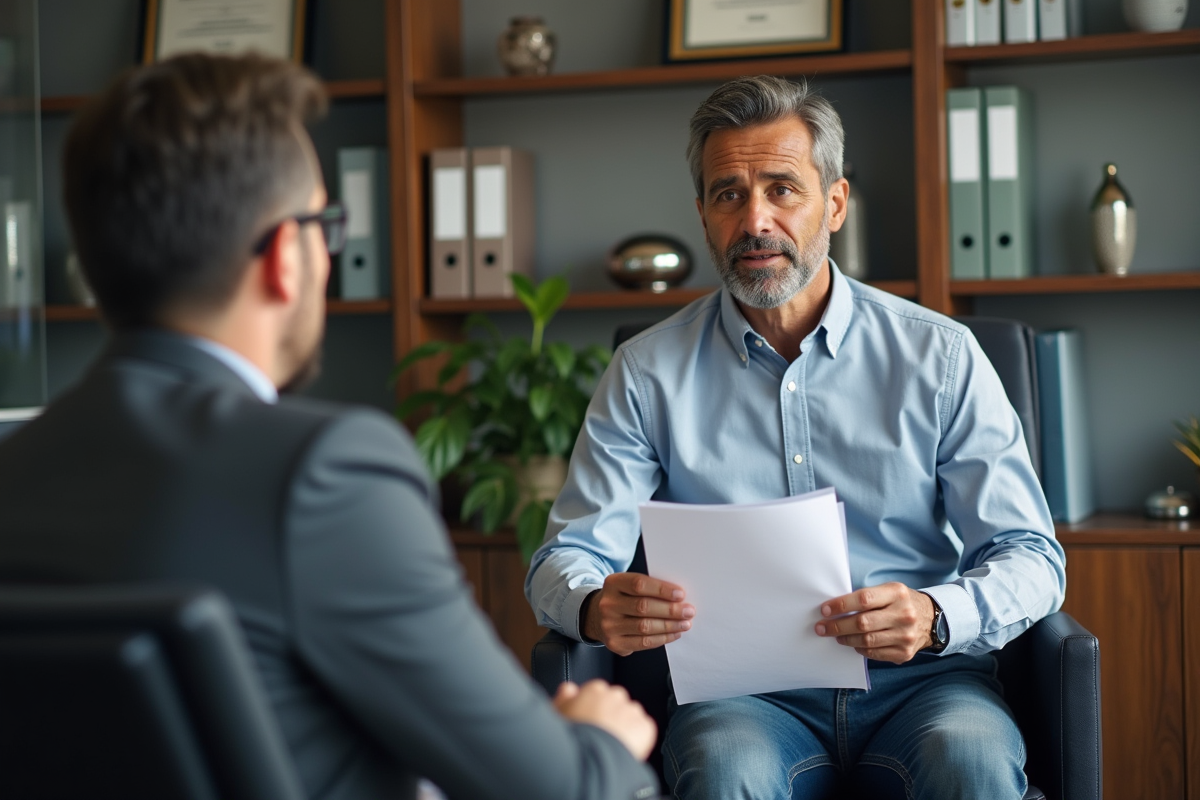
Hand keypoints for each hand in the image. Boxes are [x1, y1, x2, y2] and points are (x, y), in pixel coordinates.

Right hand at [553, 679, 656, 760]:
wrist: (589, 760)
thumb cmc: (570, 739)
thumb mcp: (556, 715)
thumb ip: (564, 698)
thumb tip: (569, 688)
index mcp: (593, 690)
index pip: (597, 692)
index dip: (593, 709)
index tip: (590, 721)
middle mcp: (615, 696)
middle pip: (615, 702)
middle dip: (610, 715)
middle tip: (601, 734)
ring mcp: (632, 711)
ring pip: (631, 715)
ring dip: (625, 726)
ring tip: (613, 745)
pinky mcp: (645, 727)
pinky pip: (644, 729)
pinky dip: (639, 738)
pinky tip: (625, 748)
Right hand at [582, 572, 694, 656]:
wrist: (597, 616)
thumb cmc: (623, 598)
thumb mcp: (628, 585)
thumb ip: (649, 588)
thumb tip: (679, 598)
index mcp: (613, 583)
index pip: (639, 584)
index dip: (661, 590)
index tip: (680, 594)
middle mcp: (608, 604)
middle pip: (643, 607)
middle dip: (670, 610)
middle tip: (689, 611)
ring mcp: (609, 625)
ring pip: (645, 627)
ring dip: (670, 626)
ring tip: (685, 623)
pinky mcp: (615, 643)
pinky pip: (643, 643)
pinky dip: (663, 638)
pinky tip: (674, 633)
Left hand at [814, 582, 934, 663]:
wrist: (931, 619)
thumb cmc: (901, 602)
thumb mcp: (889, 590)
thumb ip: (866, 597)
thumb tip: (834, 608)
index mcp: (897, 593)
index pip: (863, 599)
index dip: (841, 605)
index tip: (825, 610)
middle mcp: (904, 614)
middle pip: (863, 623)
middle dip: (837, 626)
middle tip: (821, 627)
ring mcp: (905, 635)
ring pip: (867, 640)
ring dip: (846, 639)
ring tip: (836, 635)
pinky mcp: (905, 653)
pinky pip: (875, 653)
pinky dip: (860, 649)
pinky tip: (854, 643)